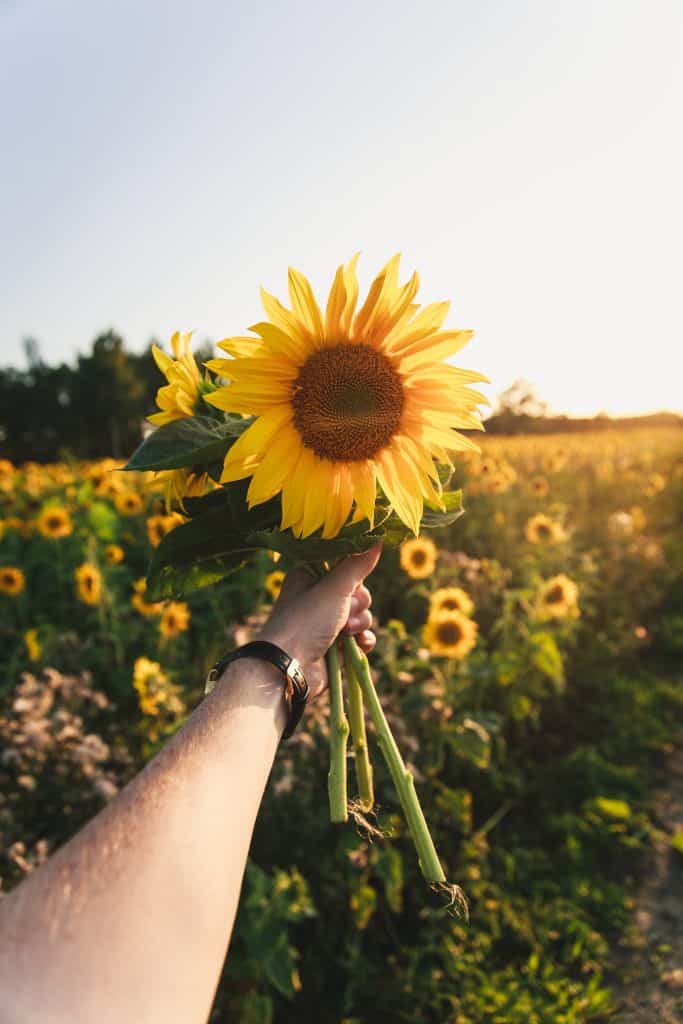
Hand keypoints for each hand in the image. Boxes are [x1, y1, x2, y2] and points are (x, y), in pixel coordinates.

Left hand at [258, 544, 381, 697]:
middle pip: (357, 591)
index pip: (344, 566)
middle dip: (357, 604)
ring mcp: (327, 623)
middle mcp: (318, 598)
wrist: (289, 667)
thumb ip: (358, 564)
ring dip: (359, 623)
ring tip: (345, 633)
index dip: (353, 574)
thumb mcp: (335, 587)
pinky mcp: (336, 646)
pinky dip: (362, 640)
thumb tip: (378, 537)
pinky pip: (361, 636)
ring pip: (361, 614)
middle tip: (344, 611)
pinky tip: (358, 645)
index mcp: (310, 577)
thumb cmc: (306, 620)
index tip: (352, 580)